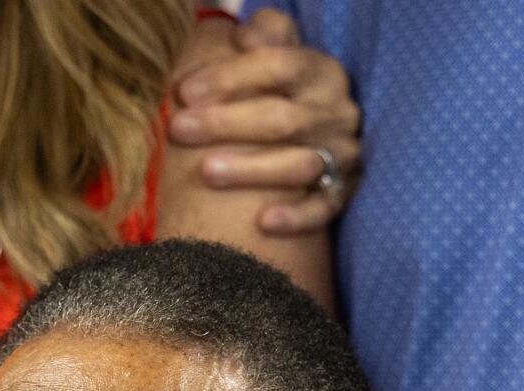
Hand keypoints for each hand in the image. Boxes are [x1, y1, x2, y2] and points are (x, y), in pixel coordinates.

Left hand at [172, 8, 361, 234]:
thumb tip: (247, 35)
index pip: (277, 65)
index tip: (185, 92)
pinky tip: (264, 223)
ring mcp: (343, 155)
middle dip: (226, 124)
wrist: (310, 147)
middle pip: (282, 118)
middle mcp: (337, 112)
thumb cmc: (276, 99)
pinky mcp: (344, 194)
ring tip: (205, 172)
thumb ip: (262, 41)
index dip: (229, 77)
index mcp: (320, 72)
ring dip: (250, 170)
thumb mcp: (273, 63)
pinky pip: (323, 209)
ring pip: (299, 165)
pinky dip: (296, 216)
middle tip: (179, 129)